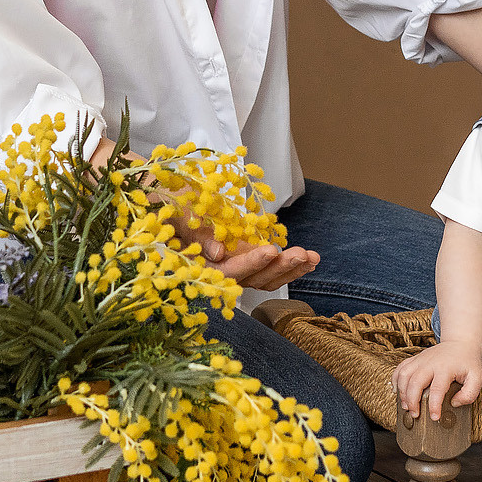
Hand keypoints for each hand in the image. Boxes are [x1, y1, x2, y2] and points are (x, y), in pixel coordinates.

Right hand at [174, 213, 319, 291]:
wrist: (167, 202)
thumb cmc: (169, 207)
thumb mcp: (178, 215)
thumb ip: (195, 235)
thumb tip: (217, 252)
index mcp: (200, 266)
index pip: (228, 271)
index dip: (250, 263)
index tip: (270, 250)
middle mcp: (220, 273)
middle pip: (253, 279)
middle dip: (279, 267)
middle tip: (302, 253)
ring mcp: (235, 268)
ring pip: (266, 279)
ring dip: (291, 269)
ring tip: (314, 257)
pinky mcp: (246, 260)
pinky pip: (270, 271)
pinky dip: (290, 266)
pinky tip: (310, 259)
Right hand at [394, 339, 481, 419]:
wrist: (461, 343)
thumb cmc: (468, 362)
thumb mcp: (477, 378)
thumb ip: (469, 394)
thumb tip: (454, 403)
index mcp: (445, 368)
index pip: (437, 390)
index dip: (434, 406)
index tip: (435, 417)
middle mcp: (430, 363)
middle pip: (415, 383)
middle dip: (413, 401)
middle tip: (415, 415)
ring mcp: (420, 360)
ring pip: (404, 376)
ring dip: (402, 393)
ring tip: (406, 407)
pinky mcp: (415, 359)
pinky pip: (400, 369)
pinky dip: (395, 381)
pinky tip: (398, 392)